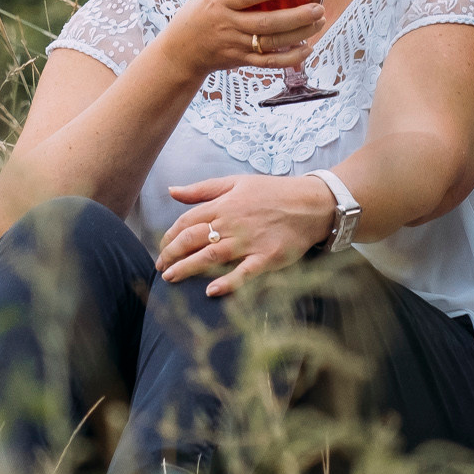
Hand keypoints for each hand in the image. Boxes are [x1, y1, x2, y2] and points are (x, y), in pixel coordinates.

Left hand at [155, 173, 338, 296]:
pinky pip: (244, 272)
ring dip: (188, 268)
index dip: (169, 237)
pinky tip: (211, 291)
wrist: (312, 203)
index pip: (186, 221)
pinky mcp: (267, 257)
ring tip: (171, 278)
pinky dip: (228, 282)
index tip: (162, 249)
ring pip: (211, 255)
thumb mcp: (236, 182)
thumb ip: (202, 189)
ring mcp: (250, 241)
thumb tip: (171, 191)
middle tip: (161, 268)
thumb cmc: (273, 192)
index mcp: (223, 204)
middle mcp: (232, 223)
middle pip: (193, 239)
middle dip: (172, 254)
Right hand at [160, 0, 324, 79]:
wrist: (181, 51)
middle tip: (318, 8)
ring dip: (300, 33)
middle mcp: (228, 25)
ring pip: (273, 42)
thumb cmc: (198, 15)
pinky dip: (291, 58)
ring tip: (318, 22)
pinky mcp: (241, 61)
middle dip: (297, 16)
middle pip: (267, 22)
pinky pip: (270, 62)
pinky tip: (307, 48)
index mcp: (220, 2)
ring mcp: (235, 45)